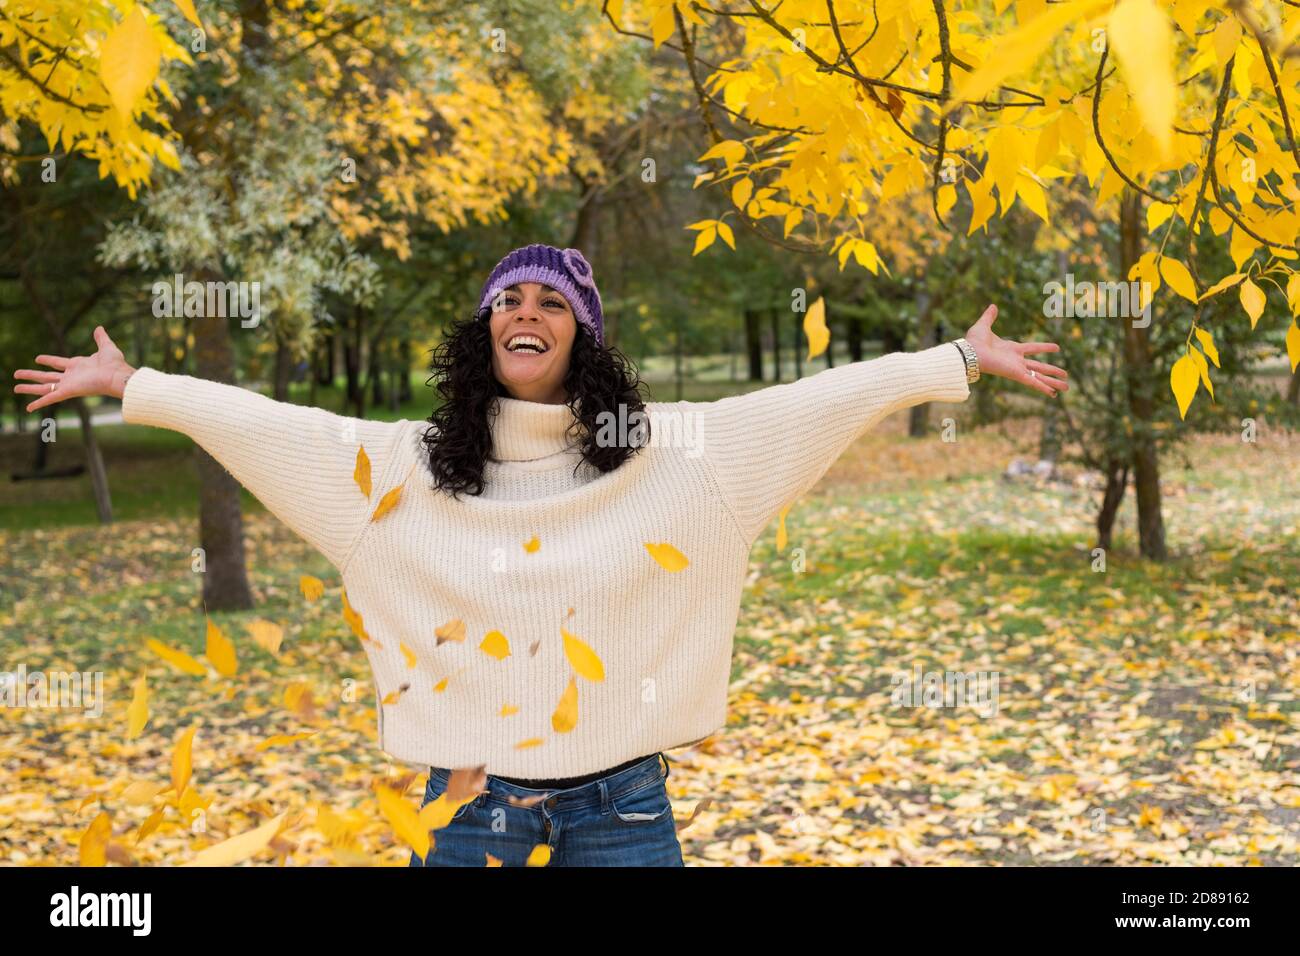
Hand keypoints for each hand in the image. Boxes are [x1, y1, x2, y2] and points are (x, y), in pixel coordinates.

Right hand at [12, 325, 135, 412]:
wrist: (117, 376)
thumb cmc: (115, 364)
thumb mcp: (106, 347)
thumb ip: (101, 338)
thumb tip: (99, 328)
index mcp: (78, 366)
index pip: (58, 363)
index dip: (48, 360)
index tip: (38, 358)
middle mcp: (71, 377)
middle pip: (46, 376)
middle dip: (31, 375)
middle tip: (17, 374)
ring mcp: (68, 385)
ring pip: (44, 387)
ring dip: (29, 388)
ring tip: (15, 387)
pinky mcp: (68, 391)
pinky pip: (50, 398)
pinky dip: (39, 403)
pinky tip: (28, 408)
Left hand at [963, 304, 1067, 397]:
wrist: (969, 352)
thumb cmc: (974, 341)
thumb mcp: (983, 325)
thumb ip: (989, 316)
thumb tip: (993, 306)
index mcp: (1012, 349)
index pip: (1033, 348)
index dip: (1045, 348)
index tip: (1057, 348)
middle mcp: (1016, 361)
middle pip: (1039, 367)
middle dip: (1052, 371)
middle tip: (1065, 375)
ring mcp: (1017, 369)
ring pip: (1039, 376)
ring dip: (1053, 382)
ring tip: (1066, 388)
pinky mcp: (1016, 375)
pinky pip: (1032, 382)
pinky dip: (1042, 387)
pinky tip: (1053, 393)